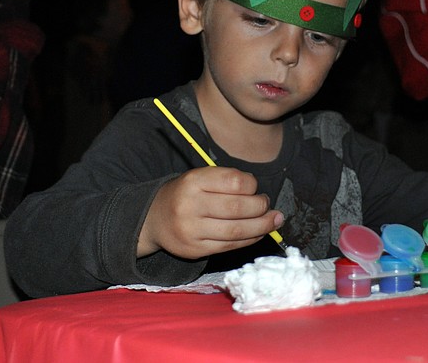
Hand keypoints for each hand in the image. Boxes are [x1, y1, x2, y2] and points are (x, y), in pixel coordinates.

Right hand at [138, 166, 282, 258]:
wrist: (154, 218)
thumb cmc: (186, 194)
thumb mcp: (199, 178)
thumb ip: (227, 182)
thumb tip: (261, 197)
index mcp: (193, 181)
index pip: (234, 182)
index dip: (252, 185)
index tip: (255, 188)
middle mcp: (190, 205)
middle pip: (237, 208)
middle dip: (260, 207)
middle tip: (268, 205)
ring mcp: (192, 230)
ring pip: (237, 230)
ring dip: (261, 226)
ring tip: (273, 221)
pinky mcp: (195, 250)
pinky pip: (230, 246)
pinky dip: (249, 239)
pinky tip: (258, 233)